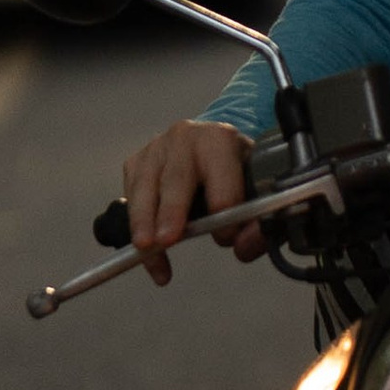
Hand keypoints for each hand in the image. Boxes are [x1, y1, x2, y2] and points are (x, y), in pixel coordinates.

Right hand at [121, 116, 254, 284]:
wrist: (212, 145)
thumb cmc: (235, 172)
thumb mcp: (256, 189)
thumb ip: (258, 222)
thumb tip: (243, 247)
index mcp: (221, 139)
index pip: (221, 178)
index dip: (224, 210)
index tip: (225, 238)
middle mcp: (186, 137)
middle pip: (176, 179)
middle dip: (171, 211)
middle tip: (166, 240)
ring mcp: (156, 148)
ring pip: (145, 187)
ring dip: (143, 221)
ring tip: (145, 248)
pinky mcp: (135, 162)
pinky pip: (131, 197)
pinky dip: (135, 227)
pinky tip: (144, 252)